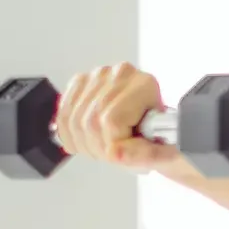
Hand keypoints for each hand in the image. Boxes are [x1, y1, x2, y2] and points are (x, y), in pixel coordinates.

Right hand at [51, 62, 169, 171]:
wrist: (156, 131)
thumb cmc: (162, 140)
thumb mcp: (165, 154)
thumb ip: (145, 155)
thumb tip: (115, 153)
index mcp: (145, 86)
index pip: (111, 120)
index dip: (113, 146)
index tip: (127, 153)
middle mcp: (121, 74)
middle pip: (90, 121)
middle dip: (99, 149)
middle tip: (116, 154)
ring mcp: (98, 76)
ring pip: (73, 120)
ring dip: (84, 145)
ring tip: (105, 147)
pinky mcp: (81, 83)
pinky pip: (62, 114)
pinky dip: (69, 135)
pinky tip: (86, 140)